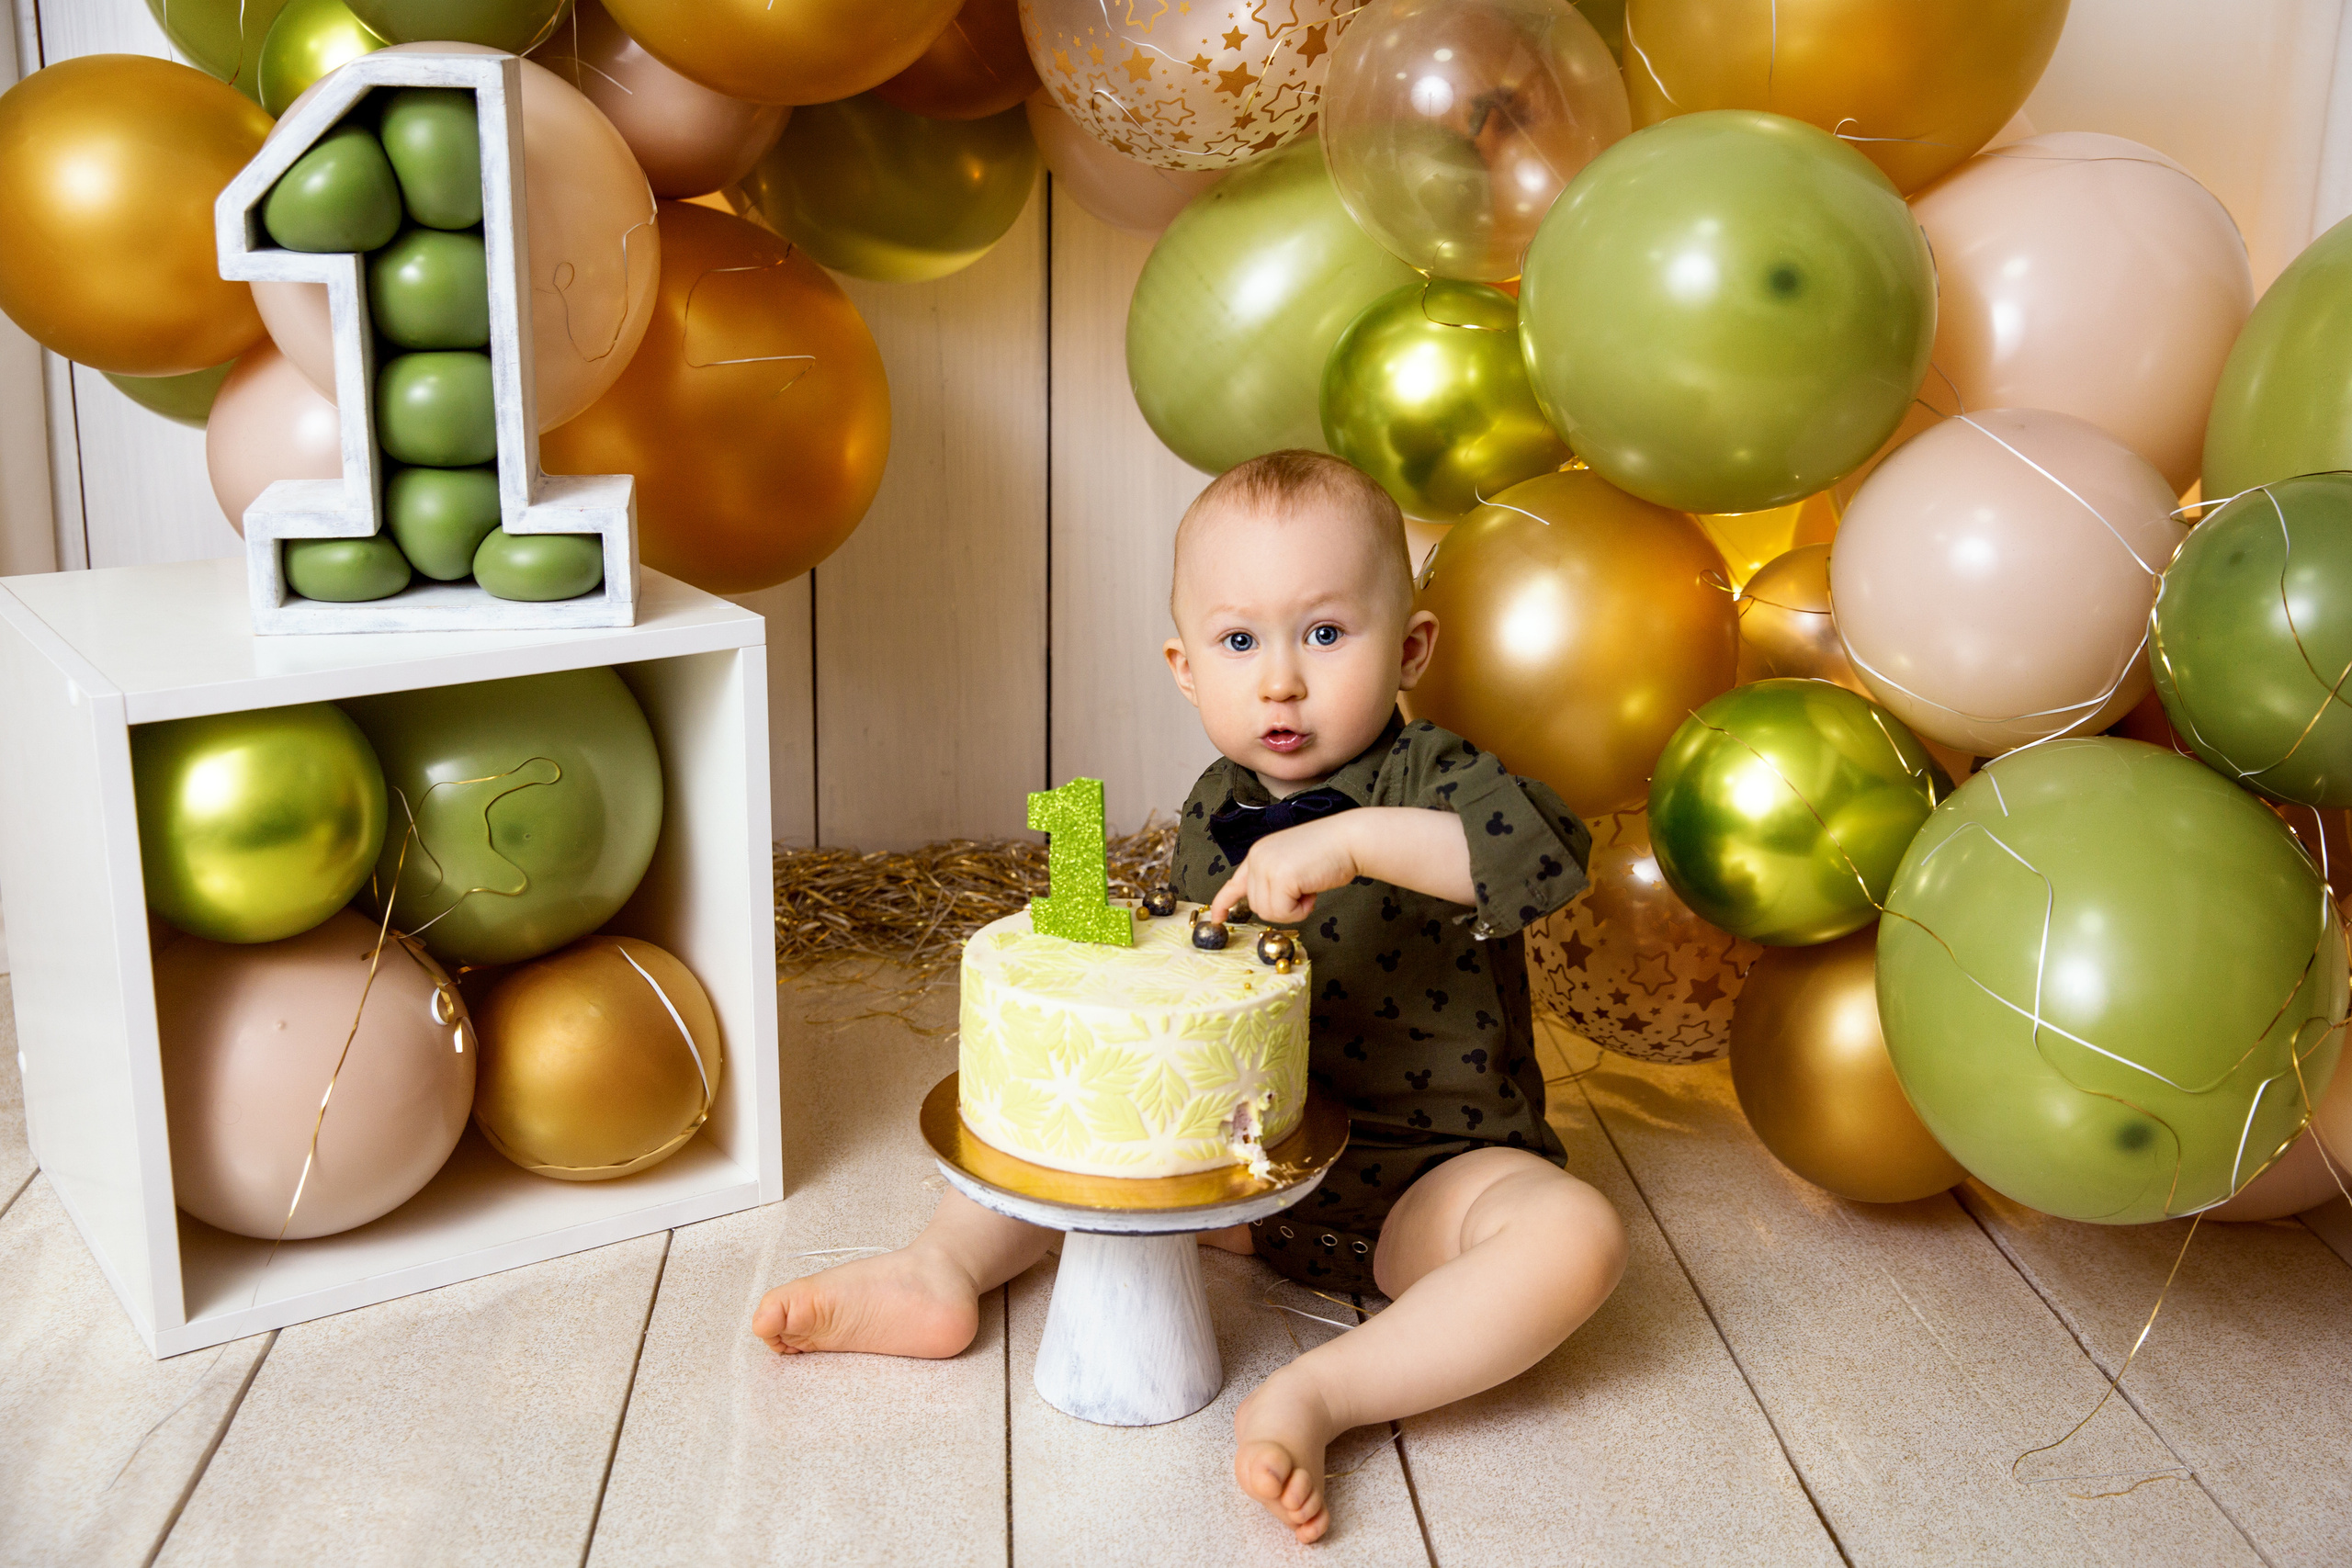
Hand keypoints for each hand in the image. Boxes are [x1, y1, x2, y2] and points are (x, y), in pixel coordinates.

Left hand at [1208, 815, 1361, 925]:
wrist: (1350, 840)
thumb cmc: (1330, 853)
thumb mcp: (1292, 863)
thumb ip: (1275, 879)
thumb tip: (1266, 905)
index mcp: (1259, 853)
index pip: (1234, 882)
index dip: (1224, 902)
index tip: (1217, 918)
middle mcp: (1257, 857)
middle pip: (1257, 906)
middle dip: (1283, 906)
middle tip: (1305, 888)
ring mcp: (1266, 866)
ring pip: (1268, 912)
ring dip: (1293, 909)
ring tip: (1309, 886)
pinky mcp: (1279, 877)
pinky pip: (1283, 912)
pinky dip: (1301, 910)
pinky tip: (1313, 891)